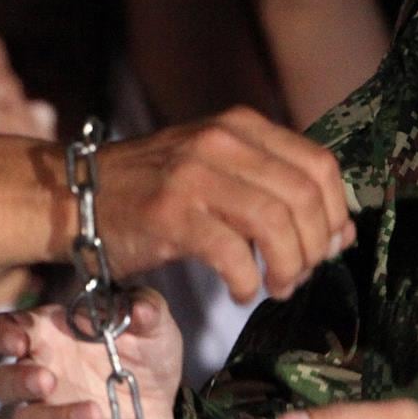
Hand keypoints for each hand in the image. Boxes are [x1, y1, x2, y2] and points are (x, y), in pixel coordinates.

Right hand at [0, 289, 186, 418]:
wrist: (167, 401)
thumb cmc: (146, 351)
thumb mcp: (155, 325)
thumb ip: (147, 309)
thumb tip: (138, 309)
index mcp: (48, 336)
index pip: (3, 330)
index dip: (1, 334)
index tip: (18, 340)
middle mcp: (42, 376)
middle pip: (3, 383)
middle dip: (18, 382)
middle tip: (47, 381)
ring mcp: (54, 416)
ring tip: (94, 413)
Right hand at [90, 106, 352, 302]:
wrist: (77, 197)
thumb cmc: (155, 191)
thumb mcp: (218, 168)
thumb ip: (275, 189)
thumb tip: (340, 232)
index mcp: (241, 126)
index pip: (320, 165)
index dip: (336, 212)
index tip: (329, 246)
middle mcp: (221, 141)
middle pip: (304, 197)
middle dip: (314, 247)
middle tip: (299, 275)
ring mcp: (194, 174)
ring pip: (275, 224)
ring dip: (287, 267)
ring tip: (276, 287)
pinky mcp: (170, 213)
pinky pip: (233, 253)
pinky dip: (249, 281)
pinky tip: (243, 291)